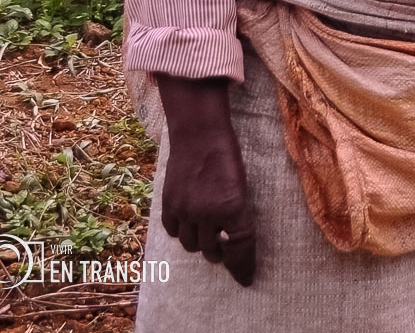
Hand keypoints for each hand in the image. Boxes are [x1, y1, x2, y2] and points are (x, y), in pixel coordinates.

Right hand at [154, 75, 256, 286]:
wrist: (199, 135)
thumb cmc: (228, 157)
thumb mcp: (243, 185)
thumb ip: (238, 212)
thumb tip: (233, 236)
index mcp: (234, 207)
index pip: (241, 247)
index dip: (243, 265)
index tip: (246, 279)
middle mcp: (208, 213)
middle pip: (213, 251)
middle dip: (221, 254)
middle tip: (224, 250)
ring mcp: (186, 210)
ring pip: (191, 245)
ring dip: (201, 245)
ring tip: (207, 238)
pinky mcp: (168, 205)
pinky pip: (173, 231)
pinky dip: (181, 233)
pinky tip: (188, 225)